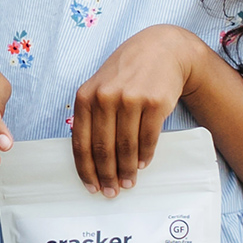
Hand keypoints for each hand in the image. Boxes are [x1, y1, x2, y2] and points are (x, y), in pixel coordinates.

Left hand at [71, 24, 198, 195]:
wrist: (161, 50)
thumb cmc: (126, 73)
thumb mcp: (100, 87)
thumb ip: (91, 115)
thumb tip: (89, 157)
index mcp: (85, 97)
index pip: (81, 142)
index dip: (86, 169)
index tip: (91, 186)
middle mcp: (105, 97)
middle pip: (103, 148)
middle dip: (106, 175)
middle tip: (111, 192)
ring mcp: (130, 99)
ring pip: (126, 146)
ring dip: (127, 169)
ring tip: (128, 183)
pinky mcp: (154, 102)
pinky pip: (148, 138)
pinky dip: (144, 155)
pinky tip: (142, 165)